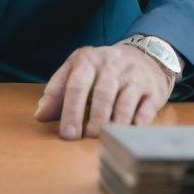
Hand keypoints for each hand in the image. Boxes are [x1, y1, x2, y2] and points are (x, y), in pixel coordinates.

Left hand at [34, 44, 171, 139]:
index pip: (76, 85)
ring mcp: (134, 77)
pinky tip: (126, 133)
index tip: (67, 133)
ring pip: (124, 103)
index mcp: (88, 60)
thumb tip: (40, 115)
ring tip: (103, 137)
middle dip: (93, 120)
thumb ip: (57, 91)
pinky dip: (135, 124)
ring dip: (113, 124)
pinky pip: (145, 110)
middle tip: (86, 138)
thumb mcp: (77, 70)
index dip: (70, 111)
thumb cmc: (102, 69)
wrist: (144, 55)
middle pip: (101, 95)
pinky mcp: (153, 90)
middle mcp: (112, 65)